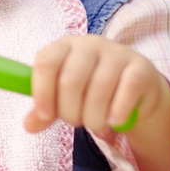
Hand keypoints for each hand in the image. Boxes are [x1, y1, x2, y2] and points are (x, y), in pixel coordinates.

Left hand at [24, 34, 169, 144]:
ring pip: (98, 90)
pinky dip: (117, 112)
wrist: (136, 89)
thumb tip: (29, 125)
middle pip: (71, 80)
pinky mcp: (140, 68)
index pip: (46, 62)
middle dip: (70, 112)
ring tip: (96, 125)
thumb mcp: (65, 99)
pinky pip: (126, 91)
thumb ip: (46, 110)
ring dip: (94, 118)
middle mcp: (90, 44)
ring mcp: (117, 53)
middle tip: (77, 122)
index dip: (42, 92)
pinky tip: (115, 121)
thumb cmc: (92, 91)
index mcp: (65, 46)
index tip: (45, 115)